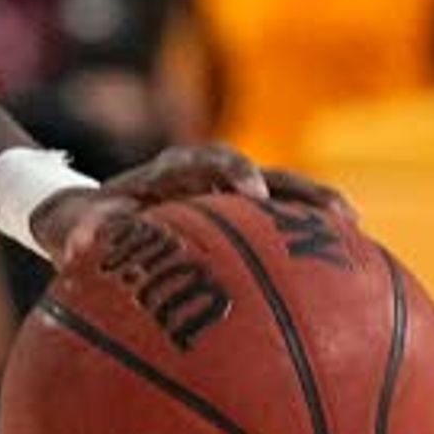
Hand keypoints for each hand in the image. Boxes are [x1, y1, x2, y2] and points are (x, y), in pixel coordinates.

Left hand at [28, 142, 357, 265]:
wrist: (100, 219)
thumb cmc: (92, 223)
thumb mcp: (80, 225)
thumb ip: (82, 230)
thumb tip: (76, 246)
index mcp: (171, 172)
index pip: (204, 160)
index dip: (232, 171)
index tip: (254, 194)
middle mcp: (210, 179)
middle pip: (264, 175)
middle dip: (299, 190)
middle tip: (336, 216)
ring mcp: (232, 200)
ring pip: (285, 198)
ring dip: (318, 211)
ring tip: (357, 235)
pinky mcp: (245, 224)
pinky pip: (283, 231)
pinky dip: (310, 244)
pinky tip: (346, 273)